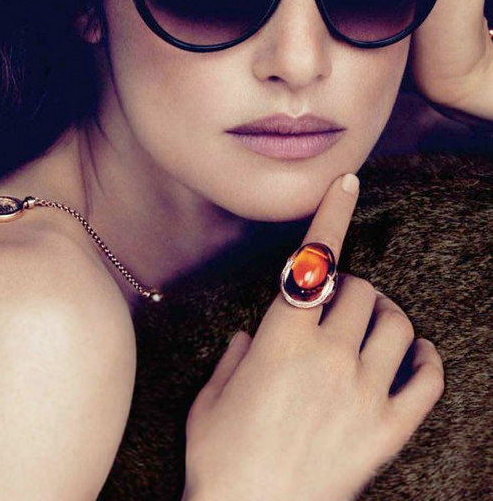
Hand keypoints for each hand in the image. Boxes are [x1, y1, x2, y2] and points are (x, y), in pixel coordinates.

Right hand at [181, 174, 444, 500]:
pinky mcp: (386, 430)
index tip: (347, 181)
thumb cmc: (220, 459)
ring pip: (397, 326)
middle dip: (352, 290)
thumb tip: (251, 337)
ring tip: (375, 327)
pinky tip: (419, 357)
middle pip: (361, 291)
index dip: (332, 214)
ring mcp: (363, 393)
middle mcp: (328, 356)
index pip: (314, 261)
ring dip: (387, 317)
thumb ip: (235, 356)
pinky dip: (428, 361)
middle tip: (340, 308)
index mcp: (283, 339)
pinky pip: (427, 382)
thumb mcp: (212, 398)